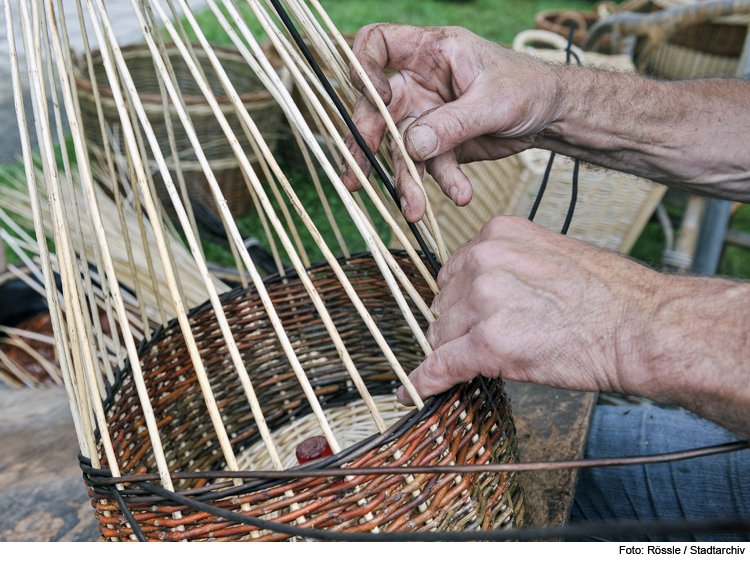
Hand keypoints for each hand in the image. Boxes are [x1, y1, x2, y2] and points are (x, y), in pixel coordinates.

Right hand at [342, 24, 562, 221]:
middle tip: (359, 177)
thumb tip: (411, 146)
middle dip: (365, 144)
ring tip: (414, 209)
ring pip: (400, 148)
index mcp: (430, 51)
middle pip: (375, 109)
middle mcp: (419, 83)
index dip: (364, 68)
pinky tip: (460, 194)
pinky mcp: (439, 145)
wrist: (552, 114)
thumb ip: (452, 123)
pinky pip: (430, 167)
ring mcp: (426, 116)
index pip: (376, 43)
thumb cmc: (528, 86)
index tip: (375, 97)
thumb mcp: (493, 100)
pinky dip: (442, 184)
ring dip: (406, 180)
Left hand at [396, 215, 663, 404]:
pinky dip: (427, 380)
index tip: (472, 318)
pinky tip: (415, 389)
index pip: (452, 274)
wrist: (642, 327)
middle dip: (459, 328)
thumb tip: (473, 292)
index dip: (461, 302)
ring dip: (458, 352)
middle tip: (493, 341)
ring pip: (442, 335)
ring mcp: (485, 300)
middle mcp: (484, 260)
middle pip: (442, 305)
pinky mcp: (489, 342)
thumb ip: (507, 266)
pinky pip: (441, 365)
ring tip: (499, 358)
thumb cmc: (608, 297)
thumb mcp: (549, 256)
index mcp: (497, 234)